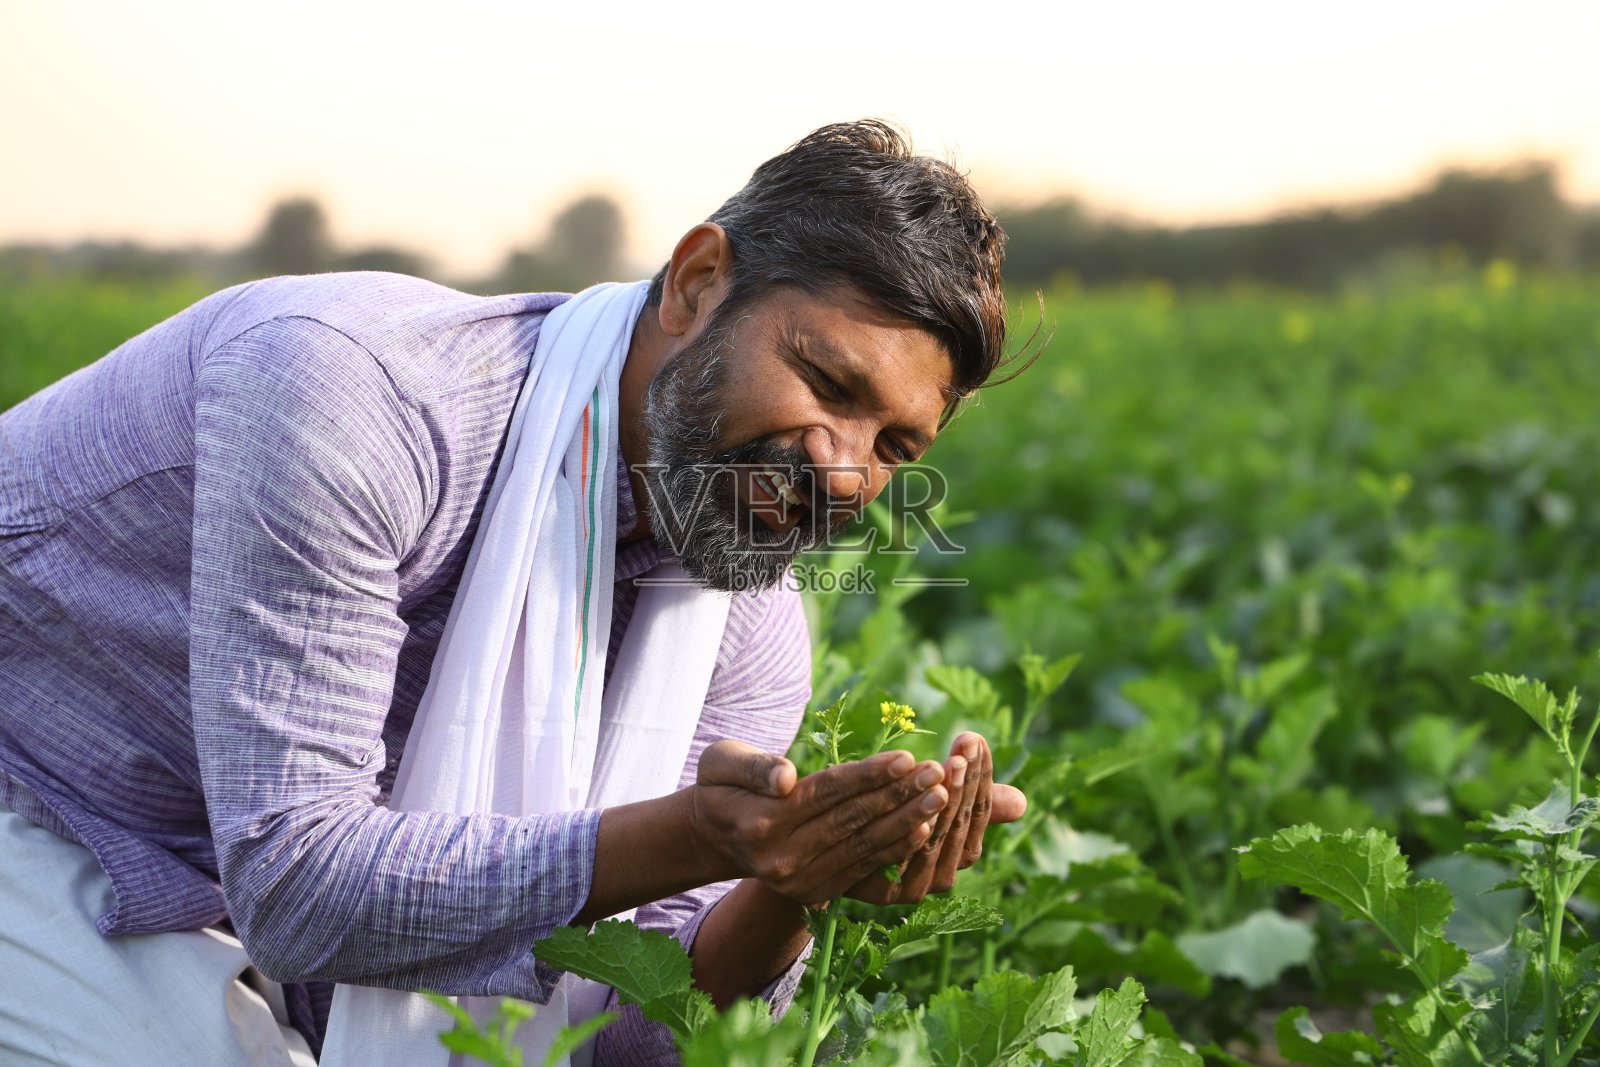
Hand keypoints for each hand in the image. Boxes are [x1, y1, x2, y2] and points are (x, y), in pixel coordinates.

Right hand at [689, 740, 949, 906]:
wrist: (715, 835)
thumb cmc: (722, 785)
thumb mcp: (720, 762)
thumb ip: (752, 768)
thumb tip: (785, 777)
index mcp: (761, 821)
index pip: (826, 793)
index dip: (868, 776)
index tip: (907, 757)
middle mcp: (781, 858)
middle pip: (851, 821)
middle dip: (899, 796)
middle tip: (939, 773)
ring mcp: (799, 881)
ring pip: (862, 847)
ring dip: (906, 823)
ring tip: (941, 797)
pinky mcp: (814, 893)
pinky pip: (863, 869)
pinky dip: (895, 850)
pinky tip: (925, 830)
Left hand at [846, 731, 1026, 904]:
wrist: (834, 856)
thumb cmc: (891, 821)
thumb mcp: (932, 806)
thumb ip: (972, 803)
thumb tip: (1023, 803)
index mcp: (962, 853)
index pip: (980, 810)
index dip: (980, 775)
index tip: (973, 739)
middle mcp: (944, 874)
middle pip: (960, 820)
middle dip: (964, 781)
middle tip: (963, 746)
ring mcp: (916, 885)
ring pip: (936, 834)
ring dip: (942, 798)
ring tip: (943, 764)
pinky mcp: (884, 889)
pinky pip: (900, 851)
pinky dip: (910, 824)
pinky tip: (913, 798)